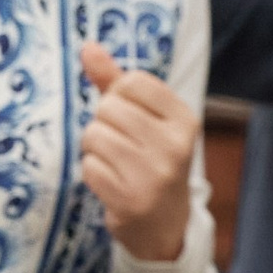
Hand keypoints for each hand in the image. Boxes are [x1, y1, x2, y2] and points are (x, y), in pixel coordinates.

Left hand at [79, 44, 198, 262]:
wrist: (165, 226)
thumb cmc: (151, 160)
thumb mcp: (145, 119)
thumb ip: (115, 81)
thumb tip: (87, 46)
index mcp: (185, 120)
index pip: (133, 82)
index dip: (118, 96)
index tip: (131, 118)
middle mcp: (175, 146)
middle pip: (109, 108)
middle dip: (104, 124)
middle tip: (122, 145)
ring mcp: (154, 175)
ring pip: (94, 135)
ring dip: (94, 149)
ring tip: (116, 164)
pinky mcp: (131, 200)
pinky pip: (88, 166)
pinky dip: (93, 172)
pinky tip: (112, 182)